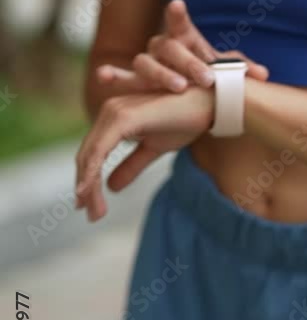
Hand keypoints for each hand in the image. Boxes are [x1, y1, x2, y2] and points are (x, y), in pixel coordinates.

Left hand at [74, 85, 213, 223]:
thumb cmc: (185, 120)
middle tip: (92, 216)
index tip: (89, 206)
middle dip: (86, 188)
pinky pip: (100, 150)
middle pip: (86, 155)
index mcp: (115, 118)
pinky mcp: (123, 117)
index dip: (88, 180)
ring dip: (89, 186)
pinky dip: (92, 172)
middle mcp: (110, 111)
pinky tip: (89, 190)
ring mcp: (115, 112)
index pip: (93, 153)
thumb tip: (111, 187)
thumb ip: (132, 165)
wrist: (209, 103)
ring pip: (90, 155)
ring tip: (95, 212)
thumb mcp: (154, 148)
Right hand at [96, 0, 269, 94]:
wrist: (191, 95)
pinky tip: (104, 76)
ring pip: (147, 63)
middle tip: (206, 79)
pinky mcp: (135, 82)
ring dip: (163, 75)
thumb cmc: (209, 76)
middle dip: (189, 63)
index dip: (177, 14)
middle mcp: (163, 47)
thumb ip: (242, 71)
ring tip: (179, 87)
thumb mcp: (226, 73)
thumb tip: (264, 75)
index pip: (181, 24)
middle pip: (170, 48)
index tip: (177, 4)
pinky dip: (112, 75)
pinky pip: (121, 77)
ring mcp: (148, 63)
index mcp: (185, 38)